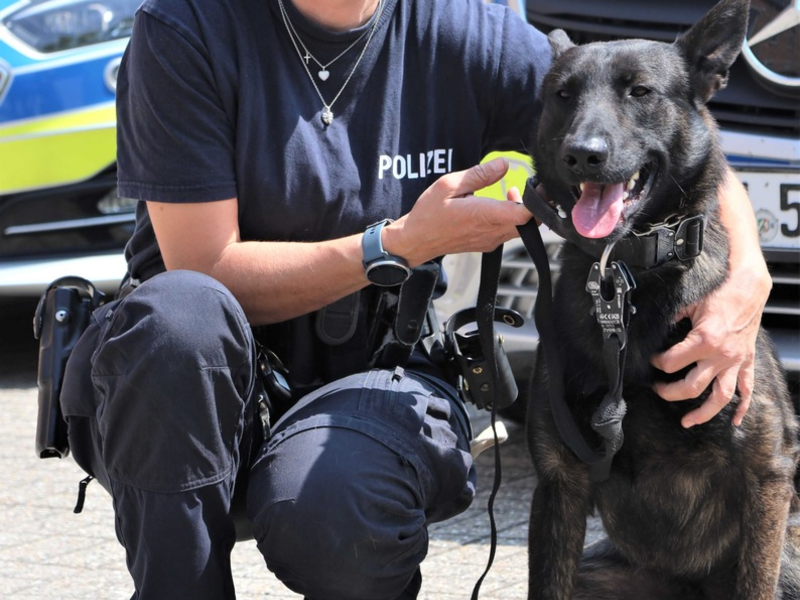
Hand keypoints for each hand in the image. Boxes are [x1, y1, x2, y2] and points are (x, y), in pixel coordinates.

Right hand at [382, 157, 534, 265]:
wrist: (416, 241)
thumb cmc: (428, 213)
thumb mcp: (449, 185)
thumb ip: (479, 175)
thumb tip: (504, 164)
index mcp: (483, 216)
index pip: (524, 214)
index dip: (536, 200)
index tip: (538, 185)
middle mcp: (491, 232)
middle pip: (530, 223)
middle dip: (535, 204)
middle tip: (531, 185)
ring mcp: (490, 241)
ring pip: (521, 229)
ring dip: (523, 211)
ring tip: (512, 193)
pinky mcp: (487, 244)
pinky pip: (509, 233)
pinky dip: (512, 219)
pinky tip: (500, 205)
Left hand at [651, 170, 770, 427]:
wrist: (749, 287)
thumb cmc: (719, 292)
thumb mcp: (690, 303)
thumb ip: (672, 319)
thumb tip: (652, 328)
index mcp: (703, 340)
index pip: (671, 362)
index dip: (656, 363)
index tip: (651, 361)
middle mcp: (720, 356)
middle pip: (691, 387)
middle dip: (669, 392)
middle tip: (657, 390)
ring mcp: (735, 362)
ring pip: (719, 397)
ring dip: (703, 413)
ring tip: (687, 422)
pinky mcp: (746, 362)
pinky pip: (746, 390)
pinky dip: (743, 408)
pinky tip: (736, 421)